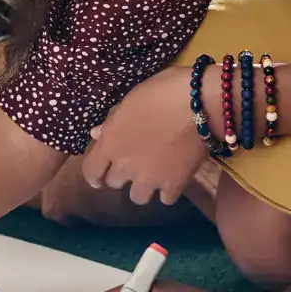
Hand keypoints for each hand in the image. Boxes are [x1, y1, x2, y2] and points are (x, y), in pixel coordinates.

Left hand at [84, 69, 212, 205]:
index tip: (99, 176)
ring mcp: (150, 178)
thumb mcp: (131, 100)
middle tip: (135, 163)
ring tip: (153, 175)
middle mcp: (125, 166)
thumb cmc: (162, 93)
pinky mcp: (174, 185)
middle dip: (122, 174)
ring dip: (143, 187)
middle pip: (115, 183)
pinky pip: (165, 199)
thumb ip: (112, 122)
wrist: (200, 103)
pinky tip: (173, 179)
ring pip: (138, 197)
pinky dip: (168, 191)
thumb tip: (97, 134)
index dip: (94, 175)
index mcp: (110, 144)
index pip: (90, 171)